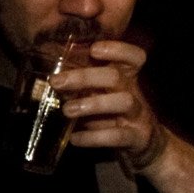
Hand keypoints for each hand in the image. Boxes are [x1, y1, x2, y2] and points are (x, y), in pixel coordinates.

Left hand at [52, 39, 166, 171]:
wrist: (143, 143)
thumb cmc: (114, 112)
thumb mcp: (103, 94)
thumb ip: (83, 83)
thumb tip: (50, 70)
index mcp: (127, 78)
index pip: (133, 57)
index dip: (118, 50)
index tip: (93, 49)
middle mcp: (134, 92)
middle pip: (116, 77)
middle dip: (85, 77)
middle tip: (56, 82)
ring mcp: (138, 115)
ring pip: (123, 102)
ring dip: (92, 104)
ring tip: (67, 110)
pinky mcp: (137, 138)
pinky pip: (117, 136)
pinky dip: (94, 137)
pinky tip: (75, 138)